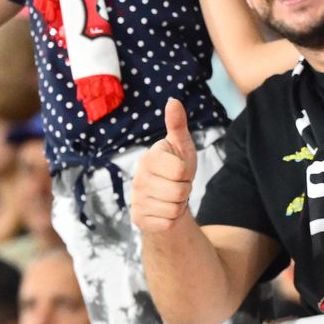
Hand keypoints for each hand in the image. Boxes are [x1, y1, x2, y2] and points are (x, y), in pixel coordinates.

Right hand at [131, 98, 197, 232]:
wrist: (167, 198)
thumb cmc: (176, 168)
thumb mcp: (182, 146)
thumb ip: (177, 124)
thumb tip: (173, 100)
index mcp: (149, 157)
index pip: (181, 170)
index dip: (187, 172)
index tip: (180, 170)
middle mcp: (138, 177)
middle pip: (180, 191)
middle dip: (185, 190)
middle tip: (176, 185)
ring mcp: (136, 199)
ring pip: (174, 208)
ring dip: (179, 205)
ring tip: (171, 197)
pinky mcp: (138, 218)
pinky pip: (167, 223)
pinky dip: (171, 219)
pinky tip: (164, 210)